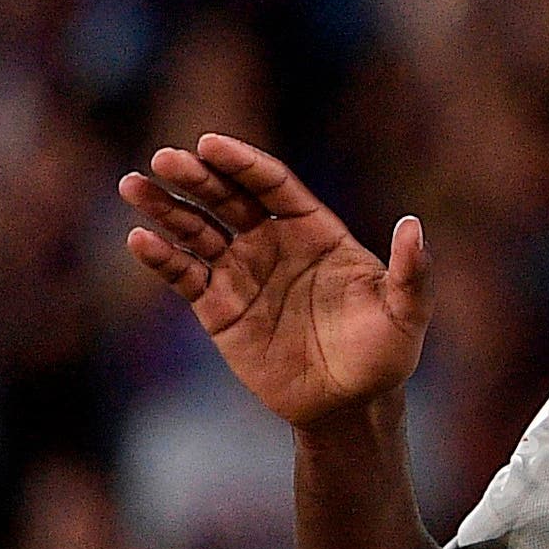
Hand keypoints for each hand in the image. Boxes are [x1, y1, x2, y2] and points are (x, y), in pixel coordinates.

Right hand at [117, 135, 428, 427]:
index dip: (242, 163)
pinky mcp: (219, 309)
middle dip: (196, 177)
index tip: (210, 144)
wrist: (350, 404)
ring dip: (166, 208)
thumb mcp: (406, 312)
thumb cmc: (385, 354)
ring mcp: (243, 274)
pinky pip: (185, 276)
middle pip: (228, 199)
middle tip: (163, 159)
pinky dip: (161, 258)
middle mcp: (274, 244)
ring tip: (134, 185)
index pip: (272, 185)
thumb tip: (414, 225)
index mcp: (316, 231)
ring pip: (197, 231)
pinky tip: (140, 239)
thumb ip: (411, 270)